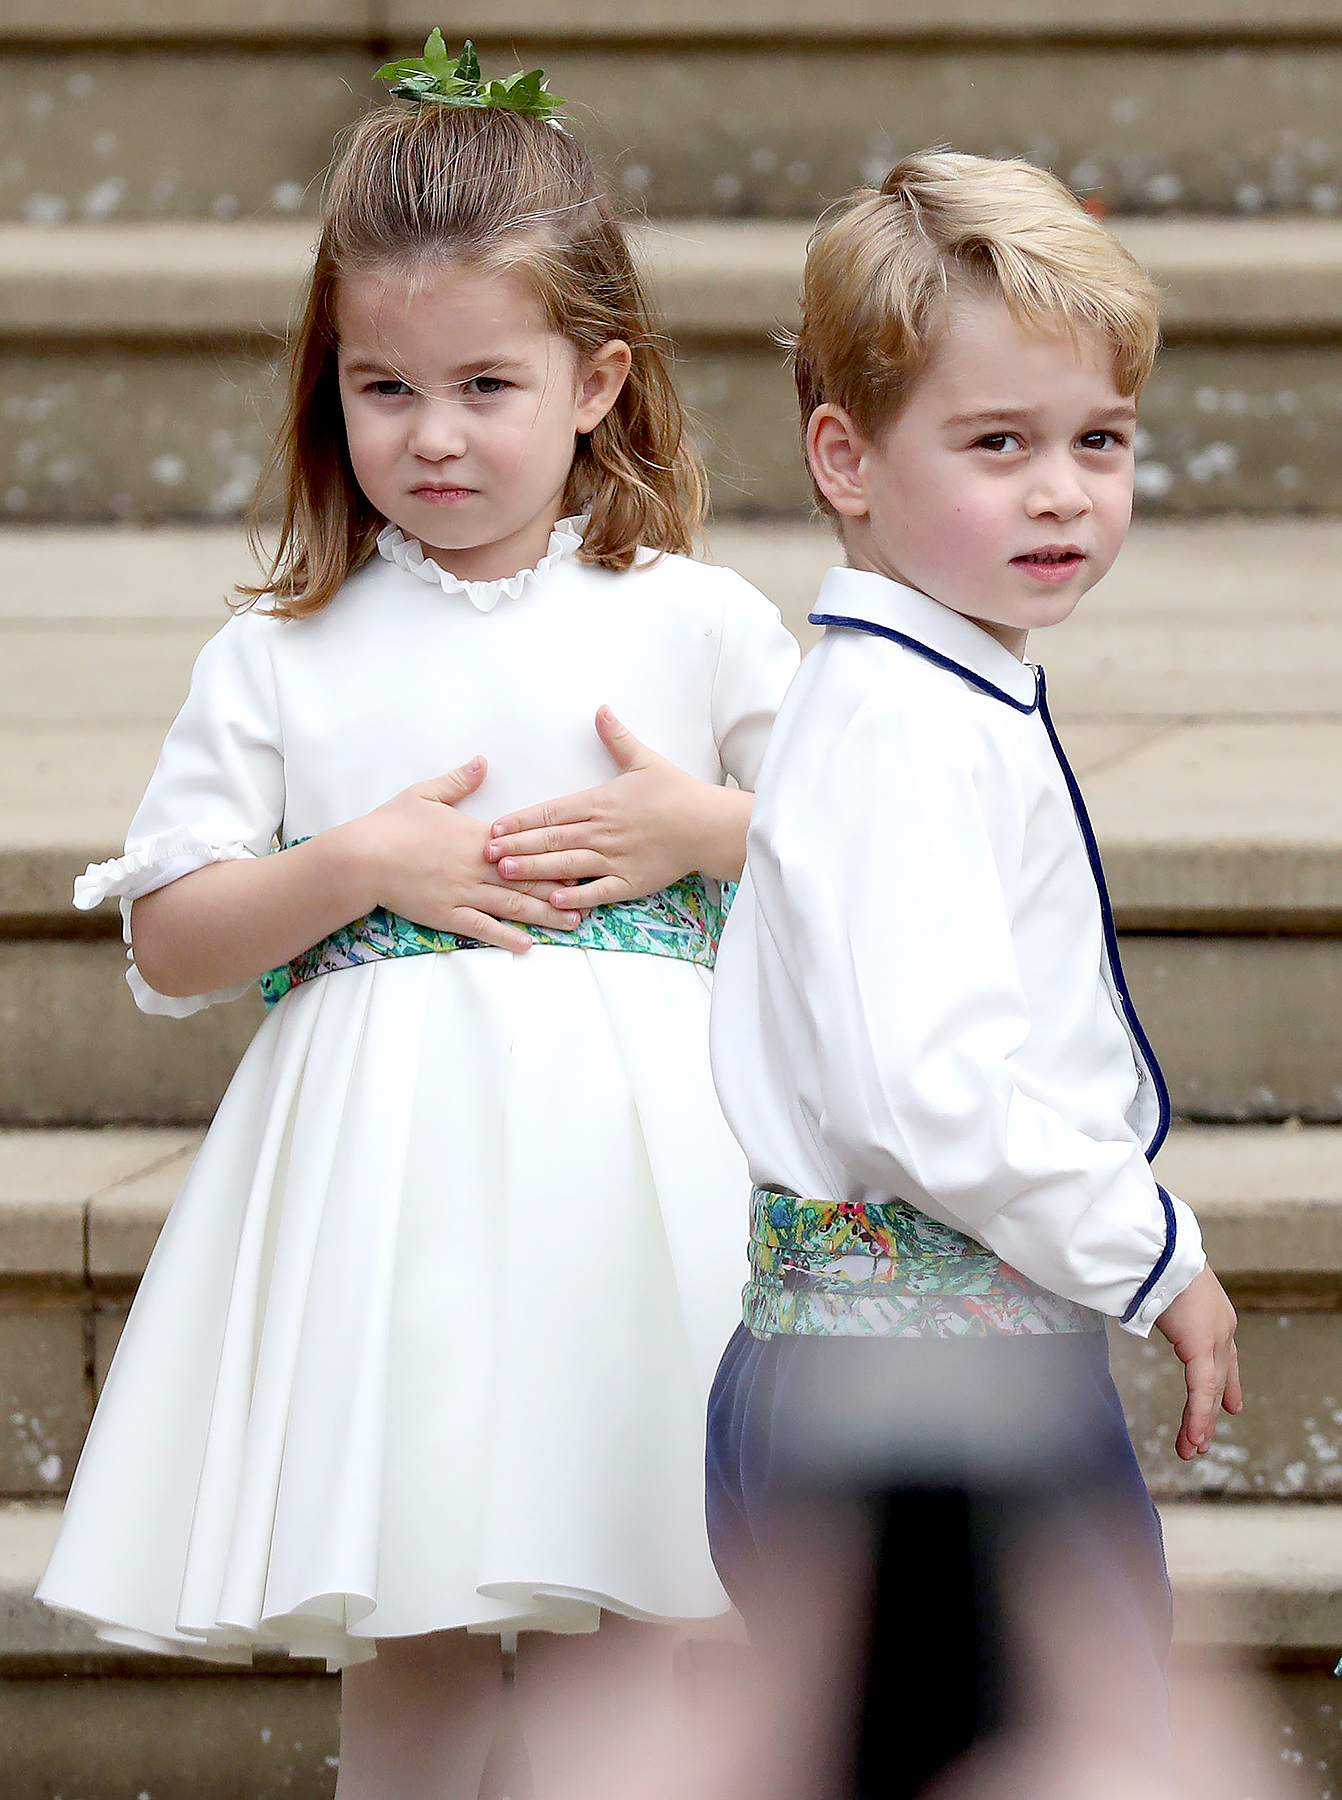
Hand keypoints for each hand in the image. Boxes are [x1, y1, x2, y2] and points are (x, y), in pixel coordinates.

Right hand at [351, 757, 580, 952]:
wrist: (362, 857)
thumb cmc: (391, 824)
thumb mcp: (425, 793)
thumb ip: (458, 780)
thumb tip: (482, 761)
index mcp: (477, 837)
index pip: (526, 846)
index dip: (556, 854)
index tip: (583, 857)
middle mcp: (477, 866)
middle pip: (528, 879)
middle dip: (563, 889)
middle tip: (594, 896)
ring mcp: (464, 892)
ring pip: (512, 906)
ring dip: (545, 915)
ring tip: (574, 923)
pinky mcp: (447, 915)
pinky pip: (482, 928)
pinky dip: (506, 937)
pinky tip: (527, 945)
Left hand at [486, 706, 751, 909]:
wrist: (708, 824)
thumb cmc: (677, 792)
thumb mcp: (645, 760)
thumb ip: (617, 737)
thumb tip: (601, 709)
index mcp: (600, 802)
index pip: (551, 812)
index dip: (521, 820)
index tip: (495, 826)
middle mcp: (602, 831)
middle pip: (551, 839)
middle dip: (516, 845)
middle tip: (485, 853)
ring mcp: (615, 858)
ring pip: (566, 864)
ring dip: (534, 869)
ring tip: (506, 873)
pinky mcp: (630, 881)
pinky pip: (598, 891)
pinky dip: (575, 896)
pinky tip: (553, 900)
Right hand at [1154, 1267, 1241, 1459]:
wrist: (1160, 1247)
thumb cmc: (1153, 1257)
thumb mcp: (1162, 1287)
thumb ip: (1159, 1304)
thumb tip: (1142, 1302)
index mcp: (1214, 1313)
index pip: (1224, 1357)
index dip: (1228, 1384)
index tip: (1232, 1406)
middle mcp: (1222, 1327)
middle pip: (1218, 1380)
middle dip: (1209, 1412)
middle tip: (1202, 1441)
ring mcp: (1216, 1337)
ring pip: (1211, 1390)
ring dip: (1200, 1423)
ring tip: (1192, 1450)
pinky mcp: (1203, 1346)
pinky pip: (1201, 1390)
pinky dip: (1197, 1416)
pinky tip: (1193, 1439)